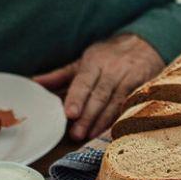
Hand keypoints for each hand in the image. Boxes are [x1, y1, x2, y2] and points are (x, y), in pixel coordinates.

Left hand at [33, 34, 164, 141]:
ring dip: (102, 121)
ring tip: (90, 136)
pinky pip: (130, 105)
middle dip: (88, 116)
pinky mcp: (143, 87)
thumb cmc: (109, 55)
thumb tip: (35, 83)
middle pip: (99, 96)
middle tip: (76, 134)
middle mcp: (113, 70)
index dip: (77, 98)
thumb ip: (60, 75)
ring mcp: (129, 79)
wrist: (145, 43)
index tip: (70, 113)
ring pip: (115, 103)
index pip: (84, 82)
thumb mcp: (84, 61)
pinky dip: (120, 118)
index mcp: (95, 62)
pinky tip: (111, 130)